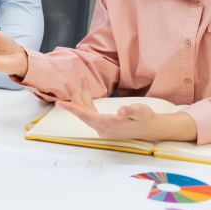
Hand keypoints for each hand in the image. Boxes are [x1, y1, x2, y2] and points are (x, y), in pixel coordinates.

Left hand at [55, 78, 197, 141]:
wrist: (150, 127)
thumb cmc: (145, 118)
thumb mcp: (141, 112)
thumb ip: (131, 111)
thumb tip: (121, 111)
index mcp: (109, 125)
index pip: (86, 116)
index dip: (72, 109)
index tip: (60, 103)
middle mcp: (102, 128)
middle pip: (82, 111)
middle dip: (72, 96)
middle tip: (64, 82)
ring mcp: (101, 126)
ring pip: (85, 110)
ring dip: (78, 95)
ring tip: (70, 82)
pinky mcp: (103, 122)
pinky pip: (90, 110)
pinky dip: (86, 98)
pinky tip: (84, 88)